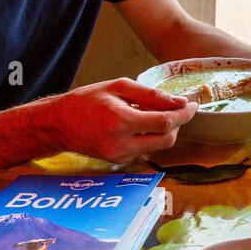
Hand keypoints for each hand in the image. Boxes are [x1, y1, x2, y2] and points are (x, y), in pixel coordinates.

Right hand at [42, 77, 197, 163]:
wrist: (58, 124)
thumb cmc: (86, 101)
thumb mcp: (118, 87)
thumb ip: (150, 95)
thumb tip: (178, 102)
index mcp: (120, 121)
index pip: (164, 122)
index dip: (184, 114)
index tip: (192, 105)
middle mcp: (121, 144)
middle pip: (166, 139)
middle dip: (177, 124)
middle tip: (176, 108)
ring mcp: (120, 156)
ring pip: (158, 147)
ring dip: (164, 130)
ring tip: (152, 113)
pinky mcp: (119, 162)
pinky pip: (145, 150)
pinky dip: (150, 136)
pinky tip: (139, 124)